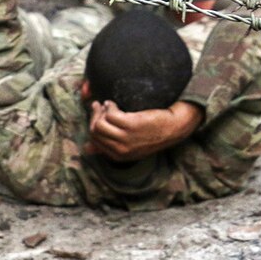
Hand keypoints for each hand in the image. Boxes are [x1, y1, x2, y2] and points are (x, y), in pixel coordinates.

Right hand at [85, 100, 203, 161]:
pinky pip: (111, 114)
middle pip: (95, 132)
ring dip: (101, 111)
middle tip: (97, 106)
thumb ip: (107, 147)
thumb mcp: (129, 147)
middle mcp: (120, 149)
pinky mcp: (131, 125)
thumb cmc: (151, 135)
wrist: (174, 127)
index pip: (94, 141)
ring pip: (100, 123)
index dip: (92, 126)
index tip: (95, 116)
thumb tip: (86, 149)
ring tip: (108, 105)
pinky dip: (110, 107)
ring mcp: (126, 138)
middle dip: (93, 117)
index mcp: (118, 156)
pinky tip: (114, 104)